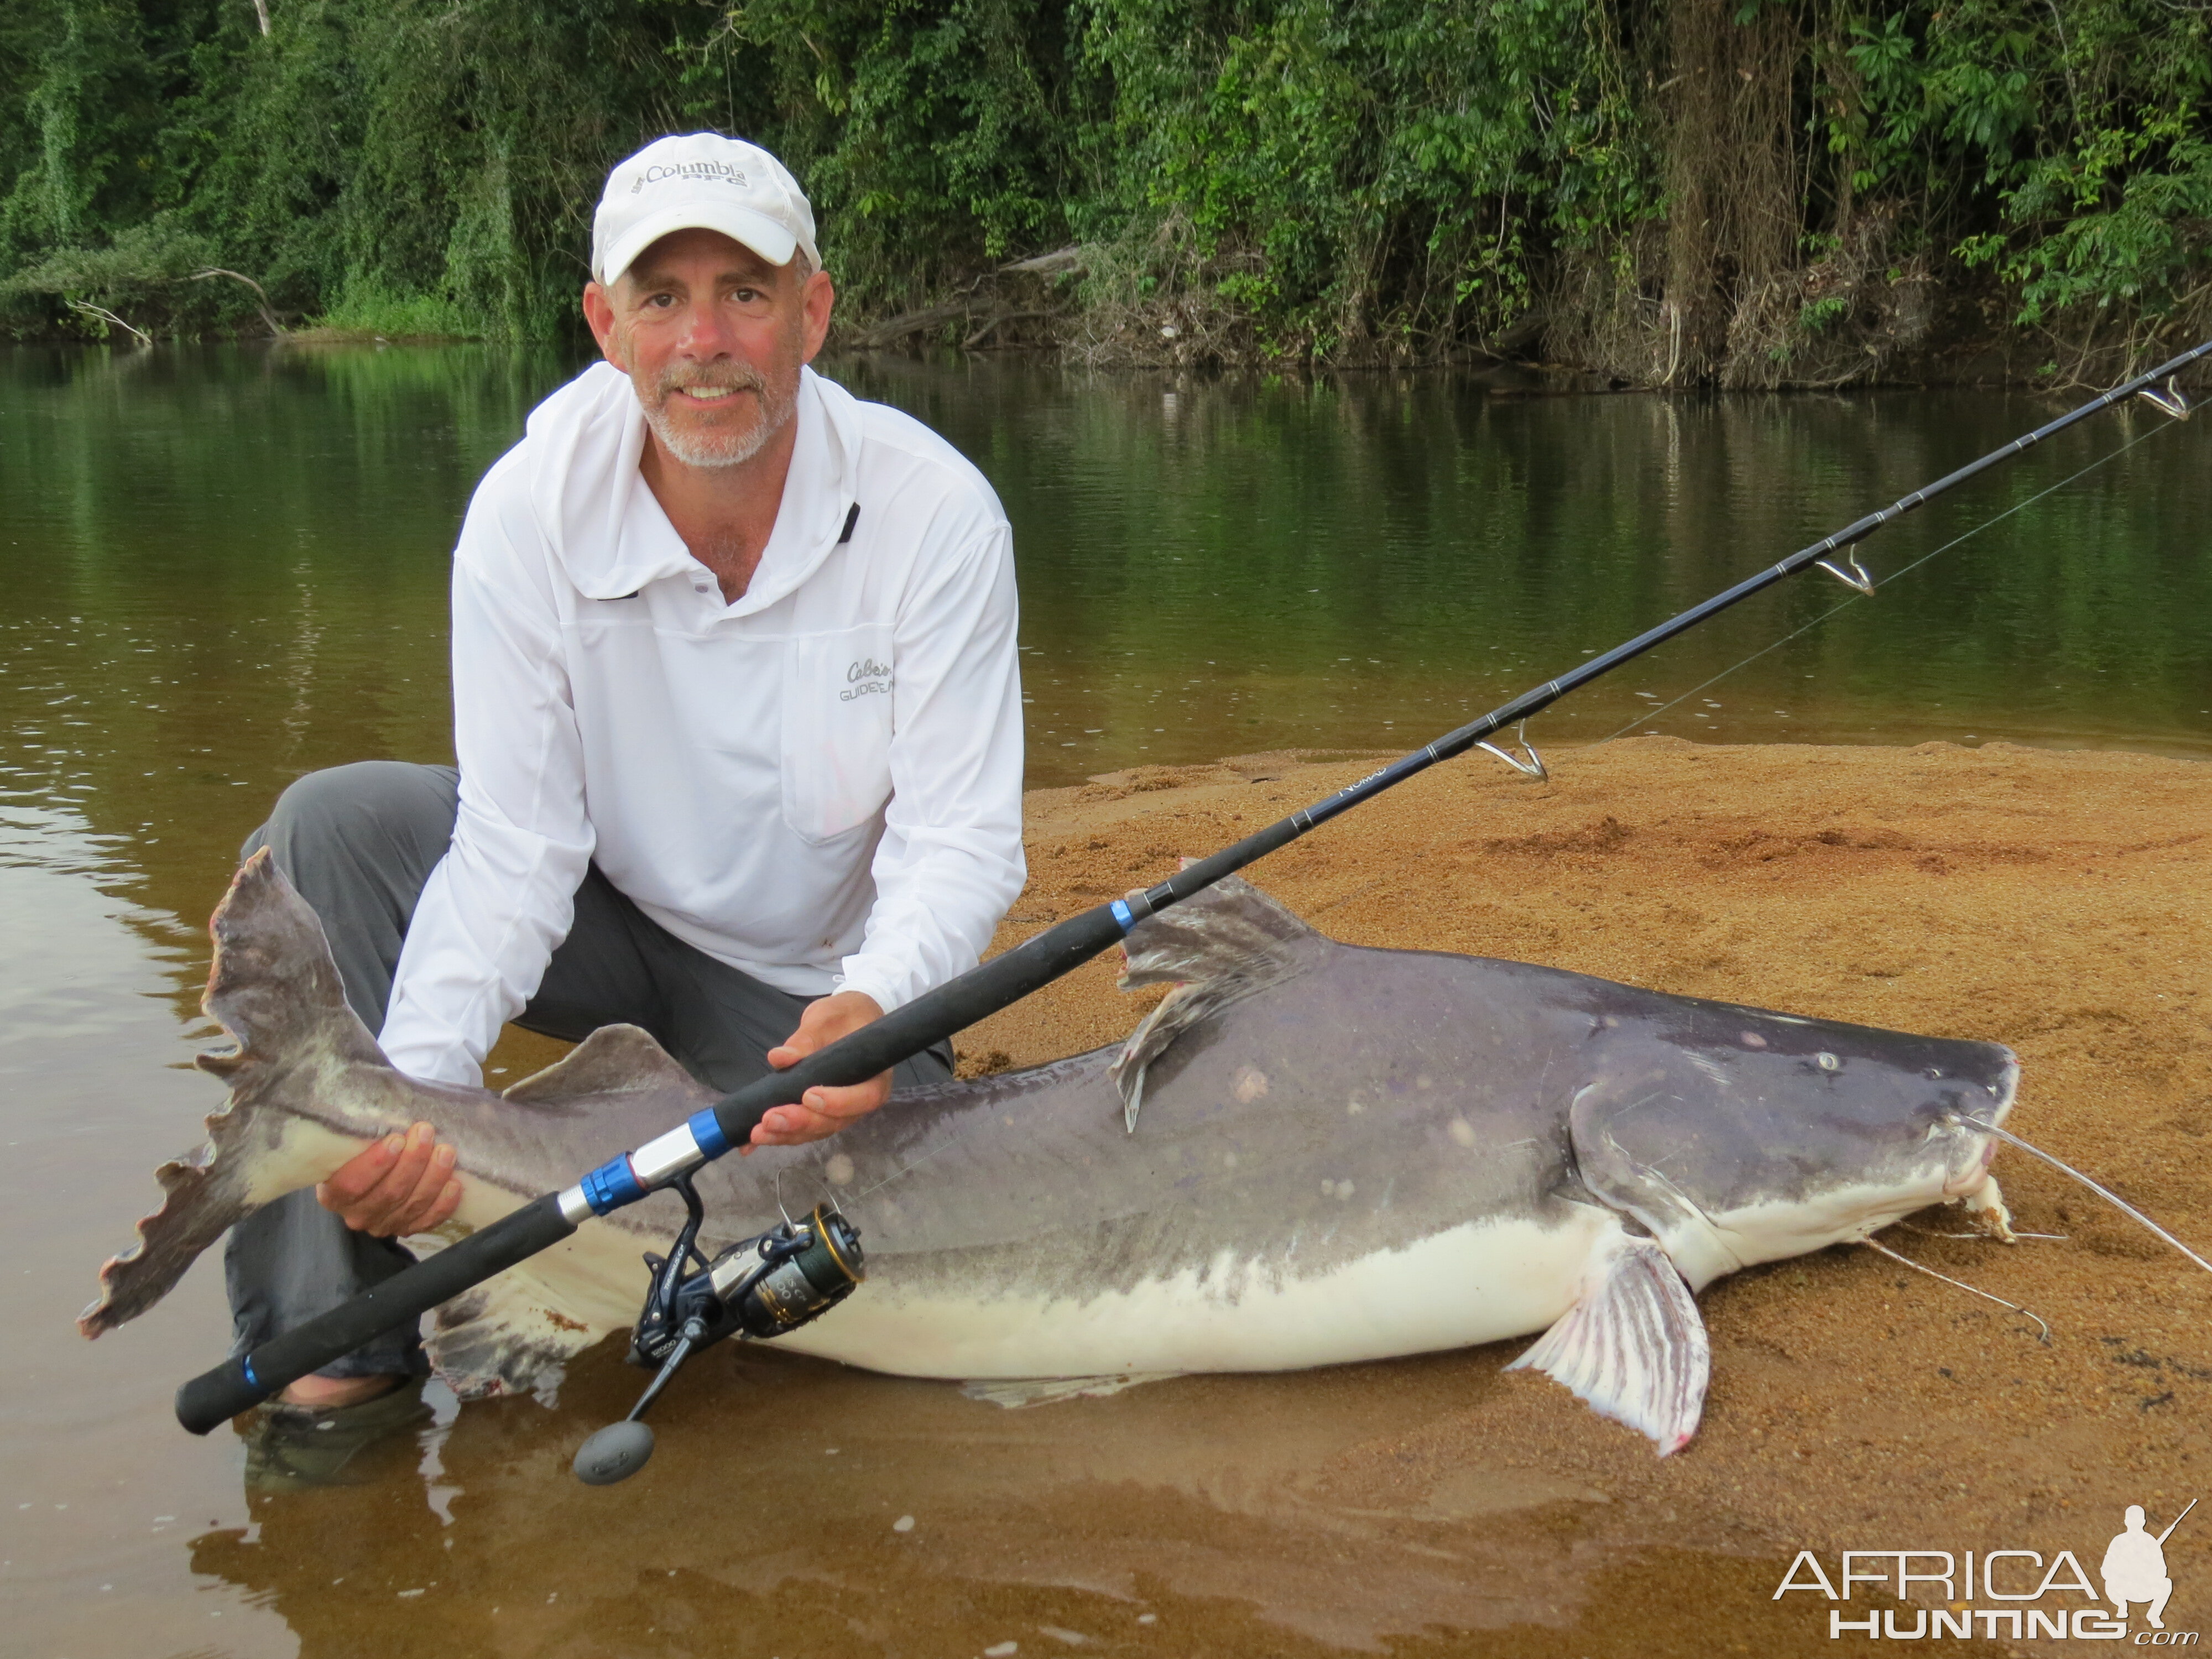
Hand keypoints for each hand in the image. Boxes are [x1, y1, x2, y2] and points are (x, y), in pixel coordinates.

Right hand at [316, 1121, 462, 1236]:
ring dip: (432, 1177)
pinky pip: (428, 1220)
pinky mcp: (407, 1228)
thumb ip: (361, 1132)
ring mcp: (383, 1224)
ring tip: (446, 1152)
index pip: (351, 1184)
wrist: (377, 1168)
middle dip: (412, 1162)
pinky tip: (454, 1184)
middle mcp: (356, 1214)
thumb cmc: (365, 1148)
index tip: (397, 1139)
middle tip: (426, 1133)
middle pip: (388, 1193)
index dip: (375, 1164)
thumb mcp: (353, 1141)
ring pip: (411, 1205)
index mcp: (334, 1193)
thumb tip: (384, 1103)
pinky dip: (443, 1203)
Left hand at [755, 991, 889, 1147]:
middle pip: (835, 1121)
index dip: (838, 1103)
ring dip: (786, 1134)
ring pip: (816, 1130)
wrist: (846, 1019)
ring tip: (757, 1133)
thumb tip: (779, 1057)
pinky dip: (780, 1134)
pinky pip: (803, 1129)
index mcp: (874, 1076)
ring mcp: (840, 1111)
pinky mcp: (820, 1114)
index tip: (808, 1096)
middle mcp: (860, 1100)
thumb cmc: (844, 1015)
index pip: (864, 1097)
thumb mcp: (827, 1018)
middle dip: (801, 1122)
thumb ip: (806, 1038)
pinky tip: (754, 1140)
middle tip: (770, 1118)